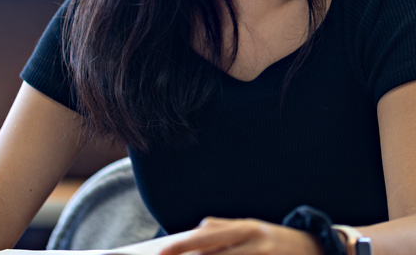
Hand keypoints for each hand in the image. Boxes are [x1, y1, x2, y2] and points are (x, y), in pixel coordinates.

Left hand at [160, 217, 323, 254]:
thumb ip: (224, 229)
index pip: (206, 236)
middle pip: (213, 253)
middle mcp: (253, 241)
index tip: (161, 251)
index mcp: (245, 227)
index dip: (182, 245)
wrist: (319, 249)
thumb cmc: (275, 241)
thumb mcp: (250, 229)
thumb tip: (196, 230)